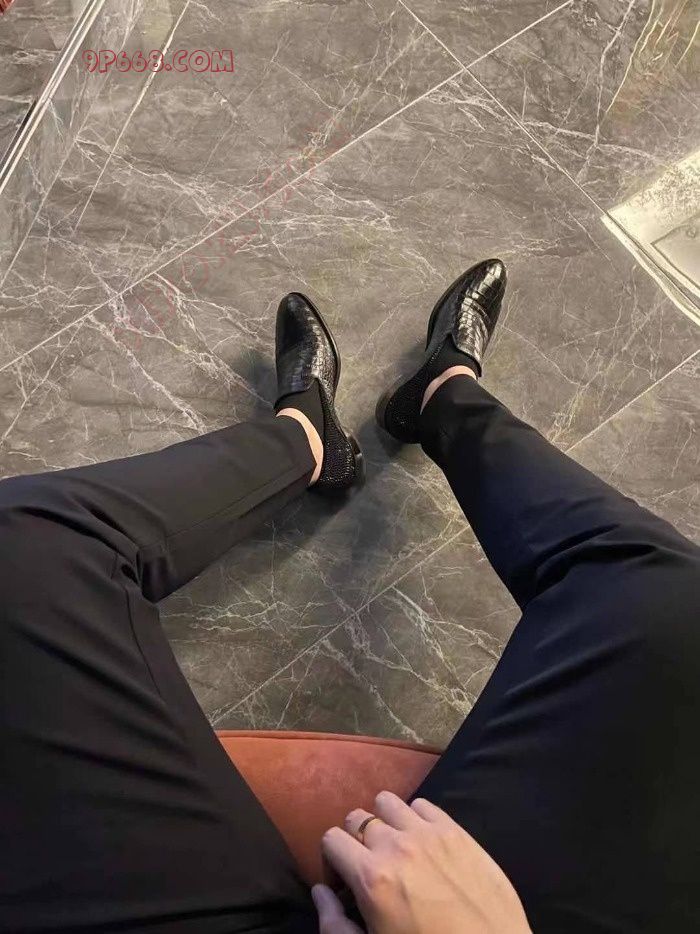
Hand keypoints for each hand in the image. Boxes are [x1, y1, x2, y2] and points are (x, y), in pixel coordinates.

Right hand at [313, 791, 530, 933]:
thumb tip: (319, 891)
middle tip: (370, 867)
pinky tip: (424, 845)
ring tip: (396, 849)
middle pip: (357, 818)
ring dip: (385, 822)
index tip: (344, 882)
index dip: (333, 861)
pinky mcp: (456, 831)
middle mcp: (396, 846)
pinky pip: (423, 804)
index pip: (331, 839)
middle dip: (356, 841)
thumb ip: (335, 925)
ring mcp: (428, 833)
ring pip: (388, 802)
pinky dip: (416, 819)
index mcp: (371, 878)